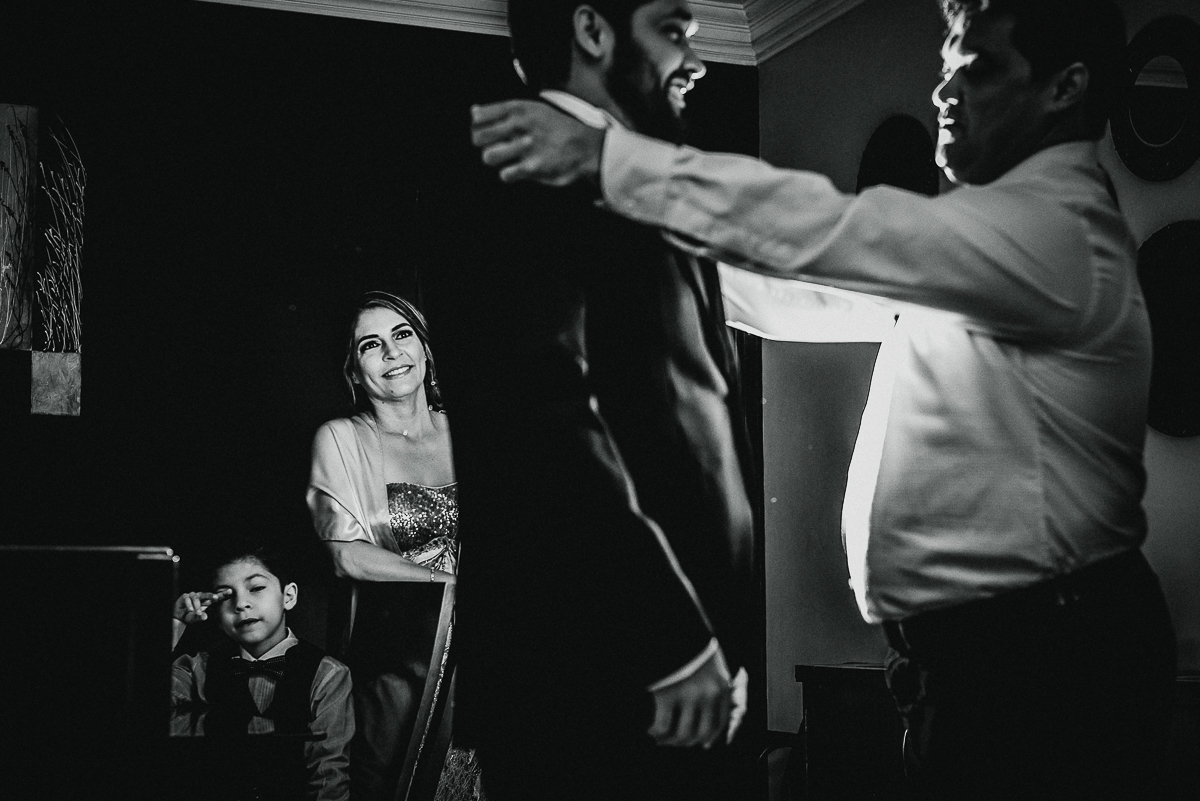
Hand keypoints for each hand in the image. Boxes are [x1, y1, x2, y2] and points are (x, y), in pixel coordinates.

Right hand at [172, 589, 229, 624]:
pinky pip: (188, 599)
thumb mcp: (196, 618)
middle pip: (207, 594)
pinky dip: (189, 605)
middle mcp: (200, 597)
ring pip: (196, 598)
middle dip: (211, 595)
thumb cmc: (190, 616)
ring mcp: (192, 596)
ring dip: (197, 606)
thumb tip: (204, 617)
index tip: (230, 592)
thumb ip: (200, 617)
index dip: (222, 594)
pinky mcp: (185, 596)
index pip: (215, 597)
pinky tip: (190, 610)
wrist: (179, 616)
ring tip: (197, 613)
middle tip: (216, 598)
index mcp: (206, 601)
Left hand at [470, 100, 604, 186]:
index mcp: (518, 109)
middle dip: (481, 144)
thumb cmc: (557, 128)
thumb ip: (503, 111)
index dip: (477, 125)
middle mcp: (520, 125)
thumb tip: (474, 111)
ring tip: (506, 158)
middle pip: (479, 137)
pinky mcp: (532, 167)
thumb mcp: (533, 109)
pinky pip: (505, 174)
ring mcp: (525, 147)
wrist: (586, 147)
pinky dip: (508, 174)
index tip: (483, 129)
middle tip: (493, 145)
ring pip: (488, 157)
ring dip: (495, 159)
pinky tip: (518, 169)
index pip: (479, 116)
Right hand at [648, 648, 732, 748]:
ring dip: (670, 741)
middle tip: (675, 741)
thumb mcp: (708, 659)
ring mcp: (689, 696)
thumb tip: (703, 705)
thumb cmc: (688, 640)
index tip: (702, 743)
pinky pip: (663, 726)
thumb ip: (710, 680)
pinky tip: (651, 729)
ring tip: (660, 738)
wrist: (671, 622)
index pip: (720, 722)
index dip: (710, 737)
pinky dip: (656, 732)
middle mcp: (709, 694)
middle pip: (701, 733)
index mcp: (721, 685)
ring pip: (683, 734)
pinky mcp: (668, 695)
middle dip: (687, 742)